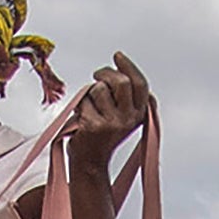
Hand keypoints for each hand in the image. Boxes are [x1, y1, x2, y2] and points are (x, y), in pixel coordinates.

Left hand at [67, 53, 154, 174]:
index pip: (139, 84)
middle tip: (96, 75)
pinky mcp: (94, 125)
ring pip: (99, 89)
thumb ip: (126, 98)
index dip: (129, 67)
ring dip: (90, 93)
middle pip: (121, 82)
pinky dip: (79, 105)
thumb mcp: (122, 117)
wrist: (90, 163)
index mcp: (139, 114)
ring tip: (89, 107)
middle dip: (105, 72)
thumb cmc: (102, 137)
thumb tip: (121, 69)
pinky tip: (81, 118)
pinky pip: (84, 101)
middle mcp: (129, 119)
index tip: (117, 55)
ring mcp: (112, 123)